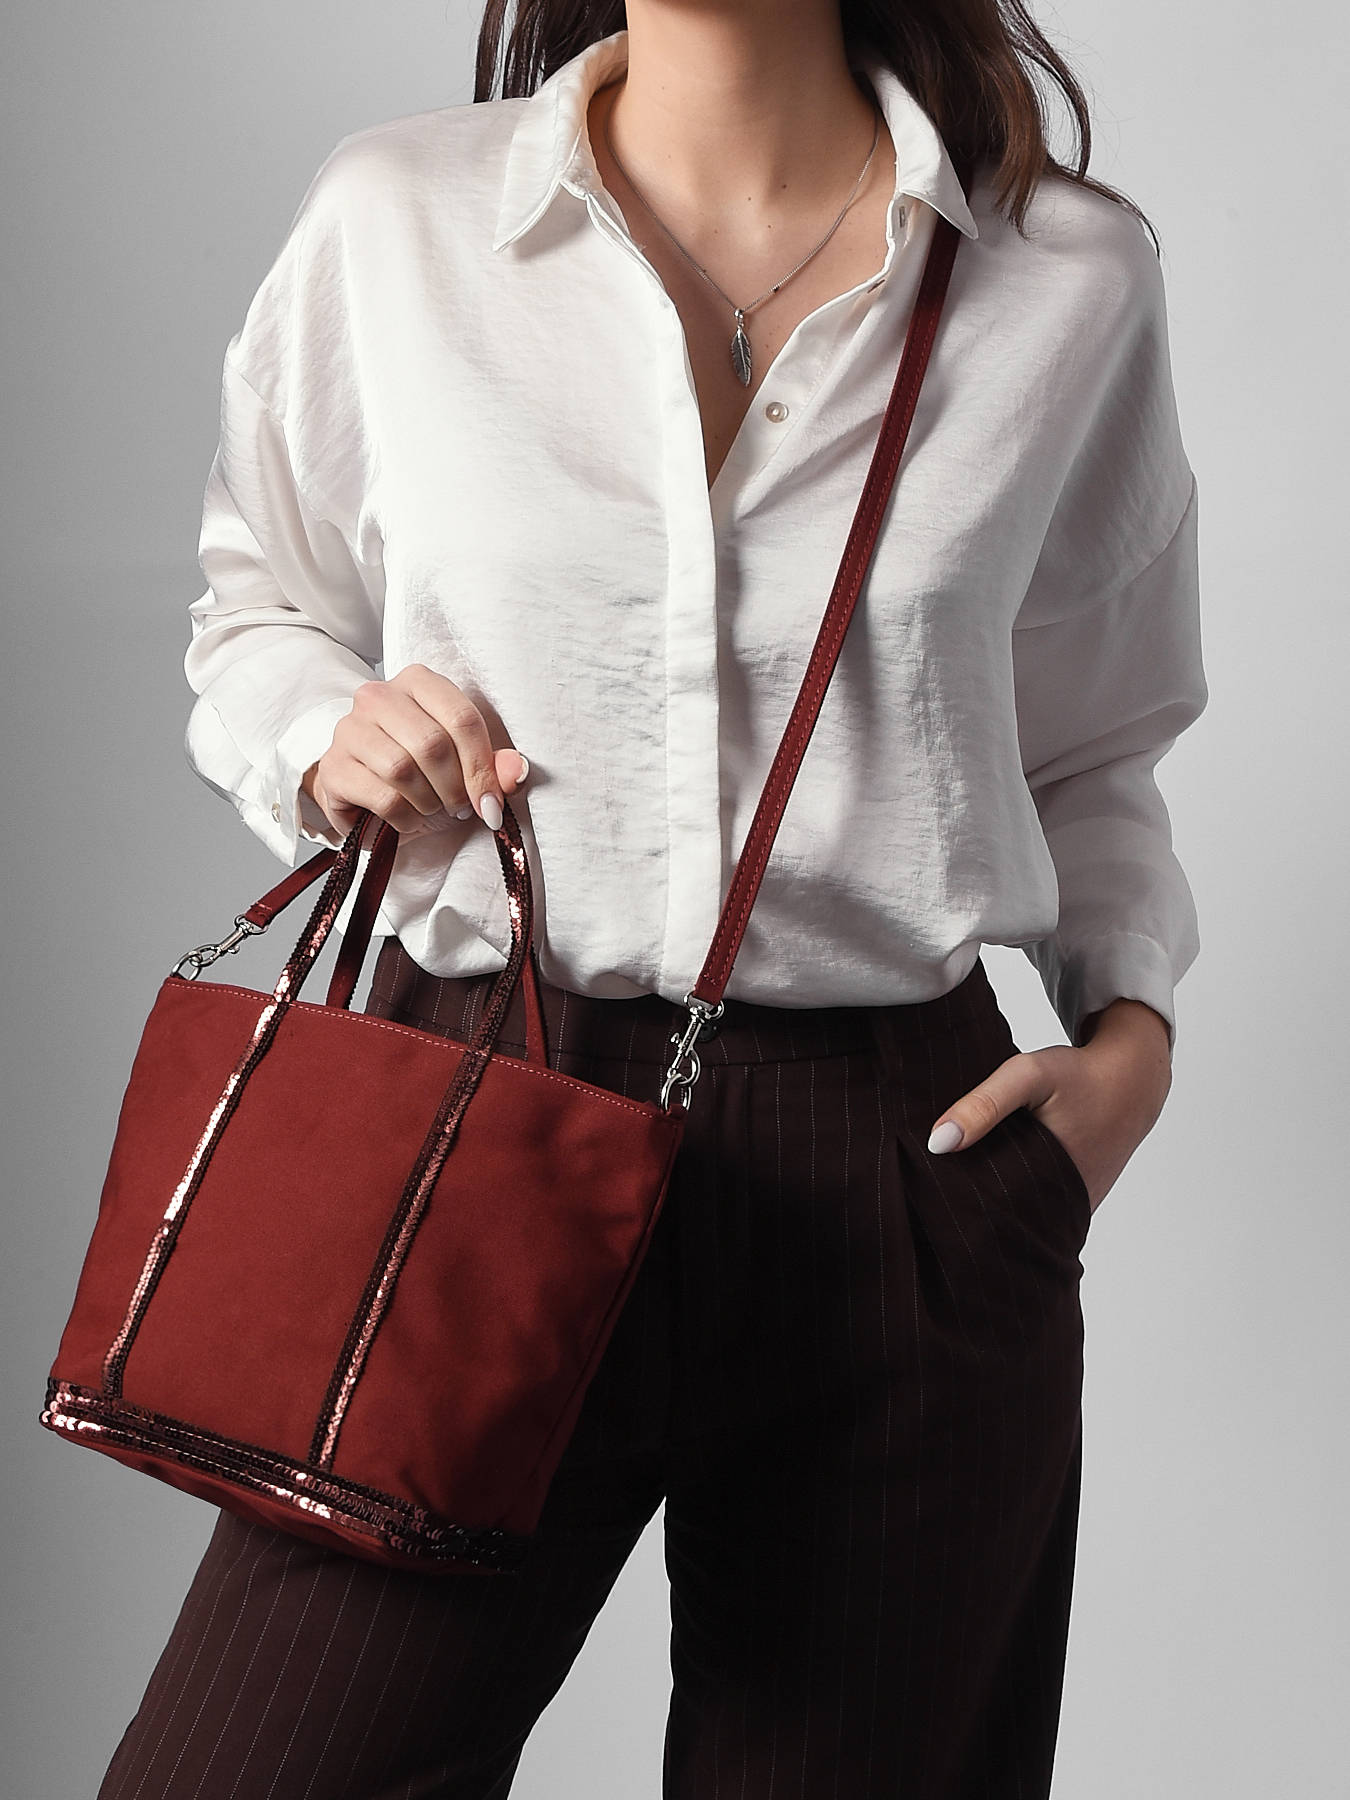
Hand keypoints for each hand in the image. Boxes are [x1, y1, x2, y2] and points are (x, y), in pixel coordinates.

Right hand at [300, 664, 529, 840]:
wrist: (368, 798)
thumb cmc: (424, 776)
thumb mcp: (467, 769)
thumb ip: (496, 767)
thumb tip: (517, 770)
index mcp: (418, 682)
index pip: (461, 718)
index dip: (482, 767)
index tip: (491, 804)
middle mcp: (378, 696)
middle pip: (432, 744)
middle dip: (454, 788)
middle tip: (458, 807)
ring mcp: (349, 729)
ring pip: (402, 769)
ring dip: (428, 802)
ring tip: (431, 809)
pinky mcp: (334, 767)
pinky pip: (381, 796)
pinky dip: (404, 818)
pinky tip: (407, 819)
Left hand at [925, 999, 1172, 1213]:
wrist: (1133, 1081)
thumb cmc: (1079, 1076)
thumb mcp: (1029, 1075)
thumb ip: (983, 1104)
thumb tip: (937, 1143)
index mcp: (1047, 1184)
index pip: (986, 1213)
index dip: (955, 1204)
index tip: (926, 1190)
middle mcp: (1063, 1206)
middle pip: (1000, 1218)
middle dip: (969, 1205)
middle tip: (935, 1186)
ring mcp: (1073, 1208)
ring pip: (1019, 1214)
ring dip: (993, 1200)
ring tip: (957, 1180)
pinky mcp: (1076, 1201)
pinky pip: (1036, 1205)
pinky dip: (1014, 1192)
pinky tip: (992, 1173)